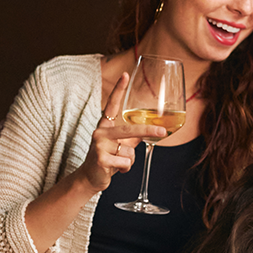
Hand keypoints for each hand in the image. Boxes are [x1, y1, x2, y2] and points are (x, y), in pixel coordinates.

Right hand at [77, 72, 165, 193]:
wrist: (90, 177)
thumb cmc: (107, 158)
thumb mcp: (119, 144)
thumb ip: (133, 136)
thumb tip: (153, 130)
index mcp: (105, 126)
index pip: (111, 105)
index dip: (119, 89)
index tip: (125, 74)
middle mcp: (100, 132)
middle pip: (130, 129)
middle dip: (148, 131)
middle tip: (162, 132)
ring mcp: (99, 145)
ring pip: (130, 151)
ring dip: (129, 160)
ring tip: (118, 163)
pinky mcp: (101, 159)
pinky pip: (125, 162)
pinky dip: (125, 168)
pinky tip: (115, 169)